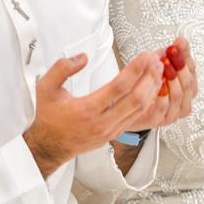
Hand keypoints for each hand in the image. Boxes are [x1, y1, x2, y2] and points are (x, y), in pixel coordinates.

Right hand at [24, 51, 164, 177]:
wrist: (50, 146)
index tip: (144, 56)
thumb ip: (61, 68)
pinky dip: (148, 101)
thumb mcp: (45, 88)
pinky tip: (152, 88)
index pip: (118, 87)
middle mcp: (102, 122)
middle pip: (136, 99)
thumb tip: (82, 58)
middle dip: (150, 77)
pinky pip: (137, 117)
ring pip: (140, 109)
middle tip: (156, 61)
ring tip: (158, 71)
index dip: (135, 70)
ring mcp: (111, 130)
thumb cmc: (49, 117)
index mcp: (87, 110)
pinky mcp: (115, 134)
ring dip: (152, 88)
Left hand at [132, 37, 197, 129]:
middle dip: (181, 67)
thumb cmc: (144, 84)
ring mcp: (172, 113)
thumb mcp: (158, 63)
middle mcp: (182, 102)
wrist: (125, 104)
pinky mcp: (158, 120)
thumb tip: (182, 41)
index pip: (193, 71)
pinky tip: (157, 84)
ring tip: (164, 66)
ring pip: (178, 96)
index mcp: (186, 88)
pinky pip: (163, 107)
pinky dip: (162, 94)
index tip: (179, 44)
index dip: (186, 57)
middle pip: (189, 84)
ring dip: (172, 79)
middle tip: (172, 54)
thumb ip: (172, 53)